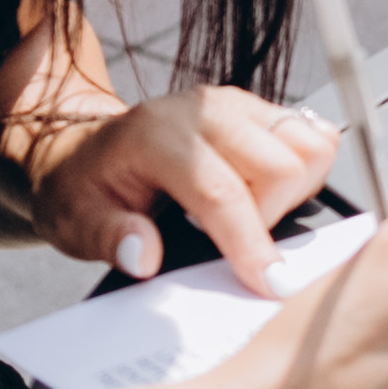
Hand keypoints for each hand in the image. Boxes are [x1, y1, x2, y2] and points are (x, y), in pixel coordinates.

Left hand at [32, 84, 347, 296]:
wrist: (85, 148)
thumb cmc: (85, 187)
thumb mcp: (74, 221)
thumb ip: (109, 236)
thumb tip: (145, 257)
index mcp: (157, 134)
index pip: (222, 191)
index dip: (250, 243)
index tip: (269, 285)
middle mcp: (205, 109)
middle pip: (282, 165)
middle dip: (273, 218)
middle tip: (236, 244)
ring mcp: (237, 103)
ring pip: (311, 144)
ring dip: (295, 192)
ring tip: (252, 216)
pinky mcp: (258, 108)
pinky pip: (313, 135)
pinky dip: (303, 172)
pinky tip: (265, 195)